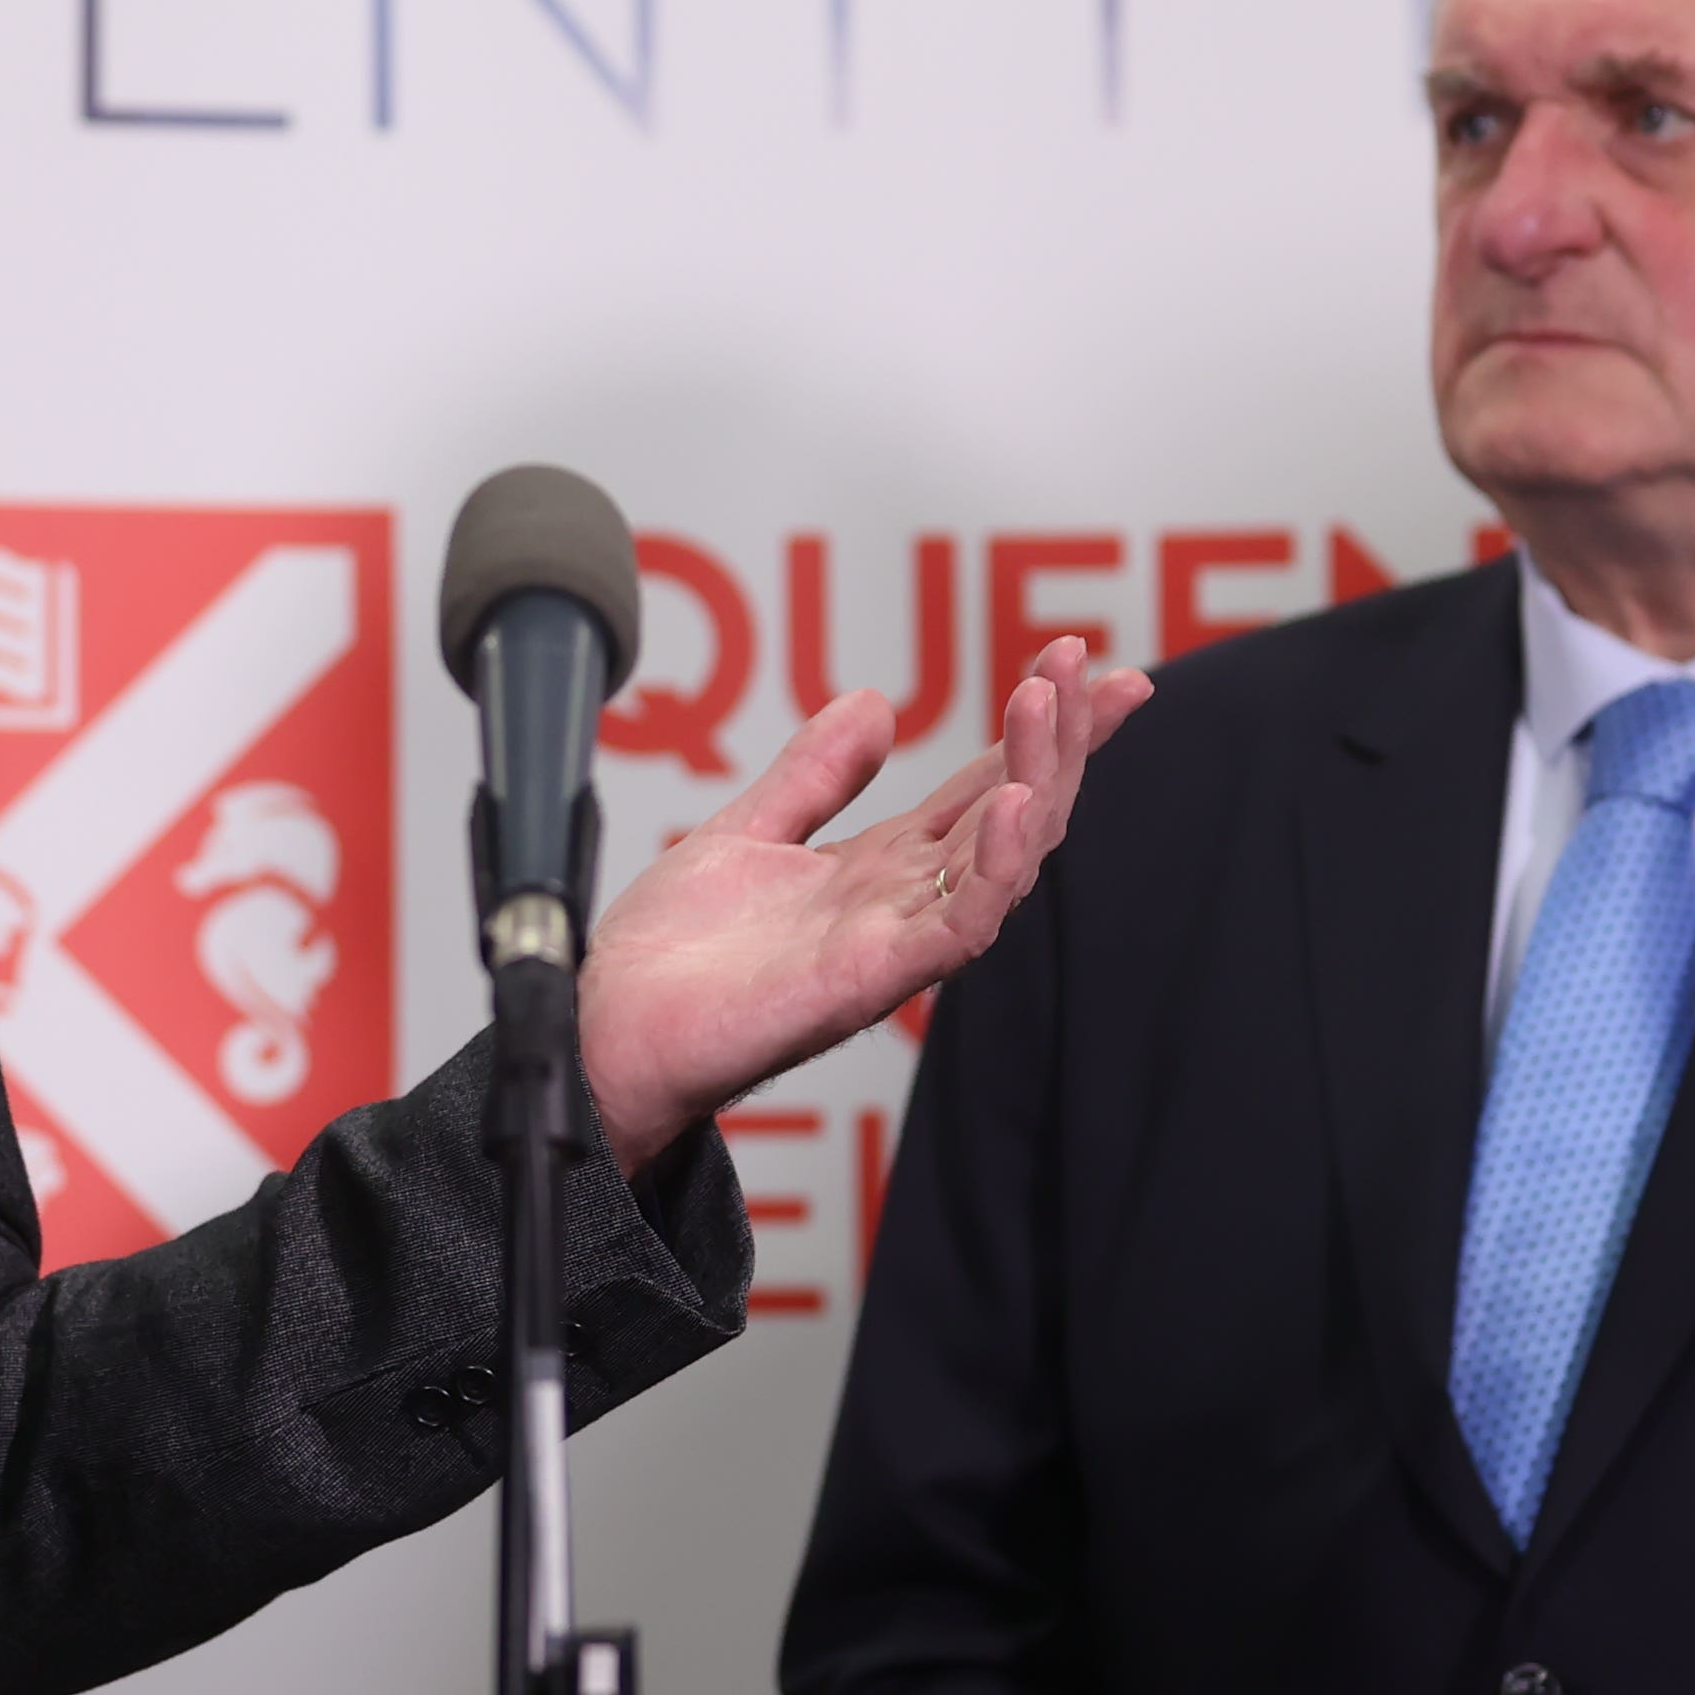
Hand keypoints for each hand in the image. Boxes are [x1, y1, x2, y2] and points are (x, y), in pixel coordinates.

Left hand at [578, 637, 1152, 1171]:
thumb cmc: (672, 958)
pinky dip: (997, 870)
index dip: (1040, 729)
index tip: (1084, 664)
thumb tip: (875, 703)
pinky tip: (1018, 807)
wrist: (608, 1029)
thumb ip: (815, 774)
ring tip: (1047, 704)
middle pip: (1014, 814)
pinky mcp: (870, 981)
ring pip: (1002, 863)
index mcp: (882, 867)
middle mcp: (904, 904)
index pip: (986, 786)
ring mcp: (895, 943)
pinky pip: (958, 929)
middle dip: (1061, 740)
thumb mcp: (748, 831)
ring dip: (1037, 781)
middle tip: (1086, 665)